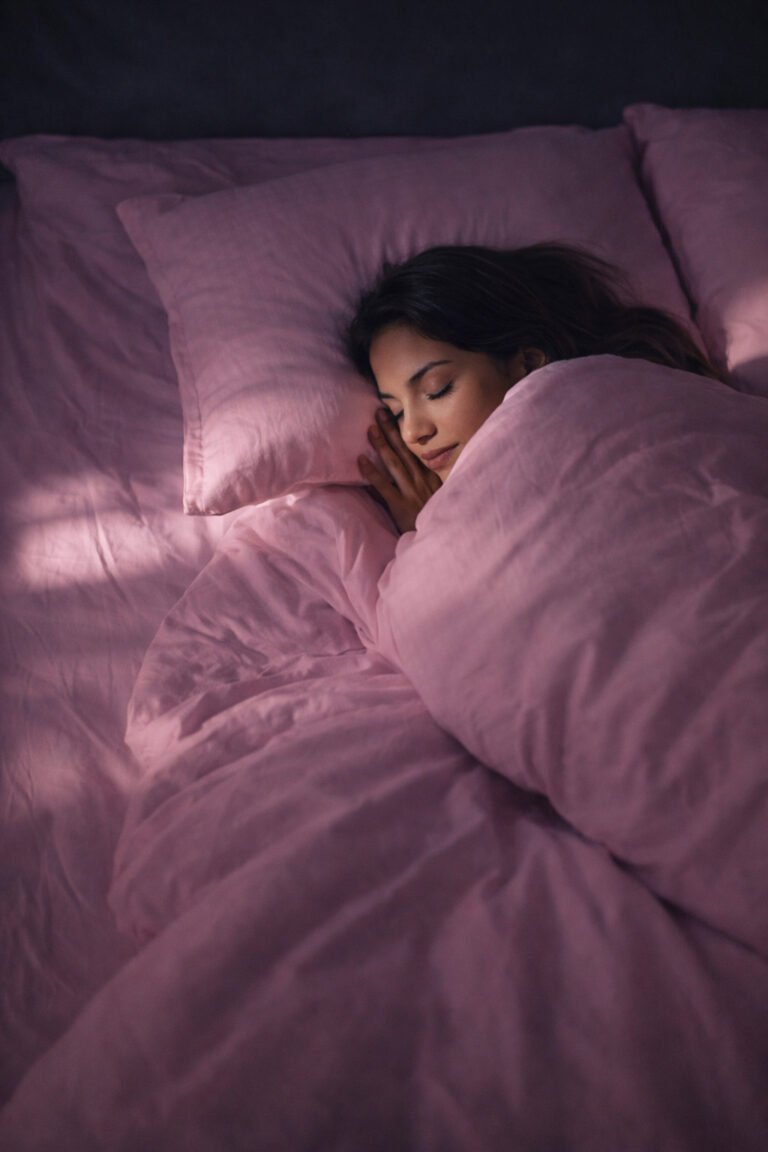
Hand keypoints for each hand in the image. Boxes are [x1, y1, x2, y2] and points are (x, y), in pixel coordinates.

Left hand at [357, 408, 441, 533]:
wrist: (443, 540)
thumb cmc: (439, 518)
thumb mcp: (442, 496)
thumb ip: (432, 481)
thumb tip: (423, 465)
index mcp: (433, 476)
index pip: (417, 450)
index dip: (406, 433)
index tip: (397, 416)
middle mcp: (422, 480)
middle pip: (404, 450)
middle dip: (391, 430)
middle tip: (379, 412)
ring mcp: (411, 492)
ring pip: (394, 463)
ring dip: (381, 444)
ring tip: (370, 429)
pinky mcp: (401, 505)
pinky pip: (384, 486)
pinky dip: (371, 472)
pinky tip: (361, 460)